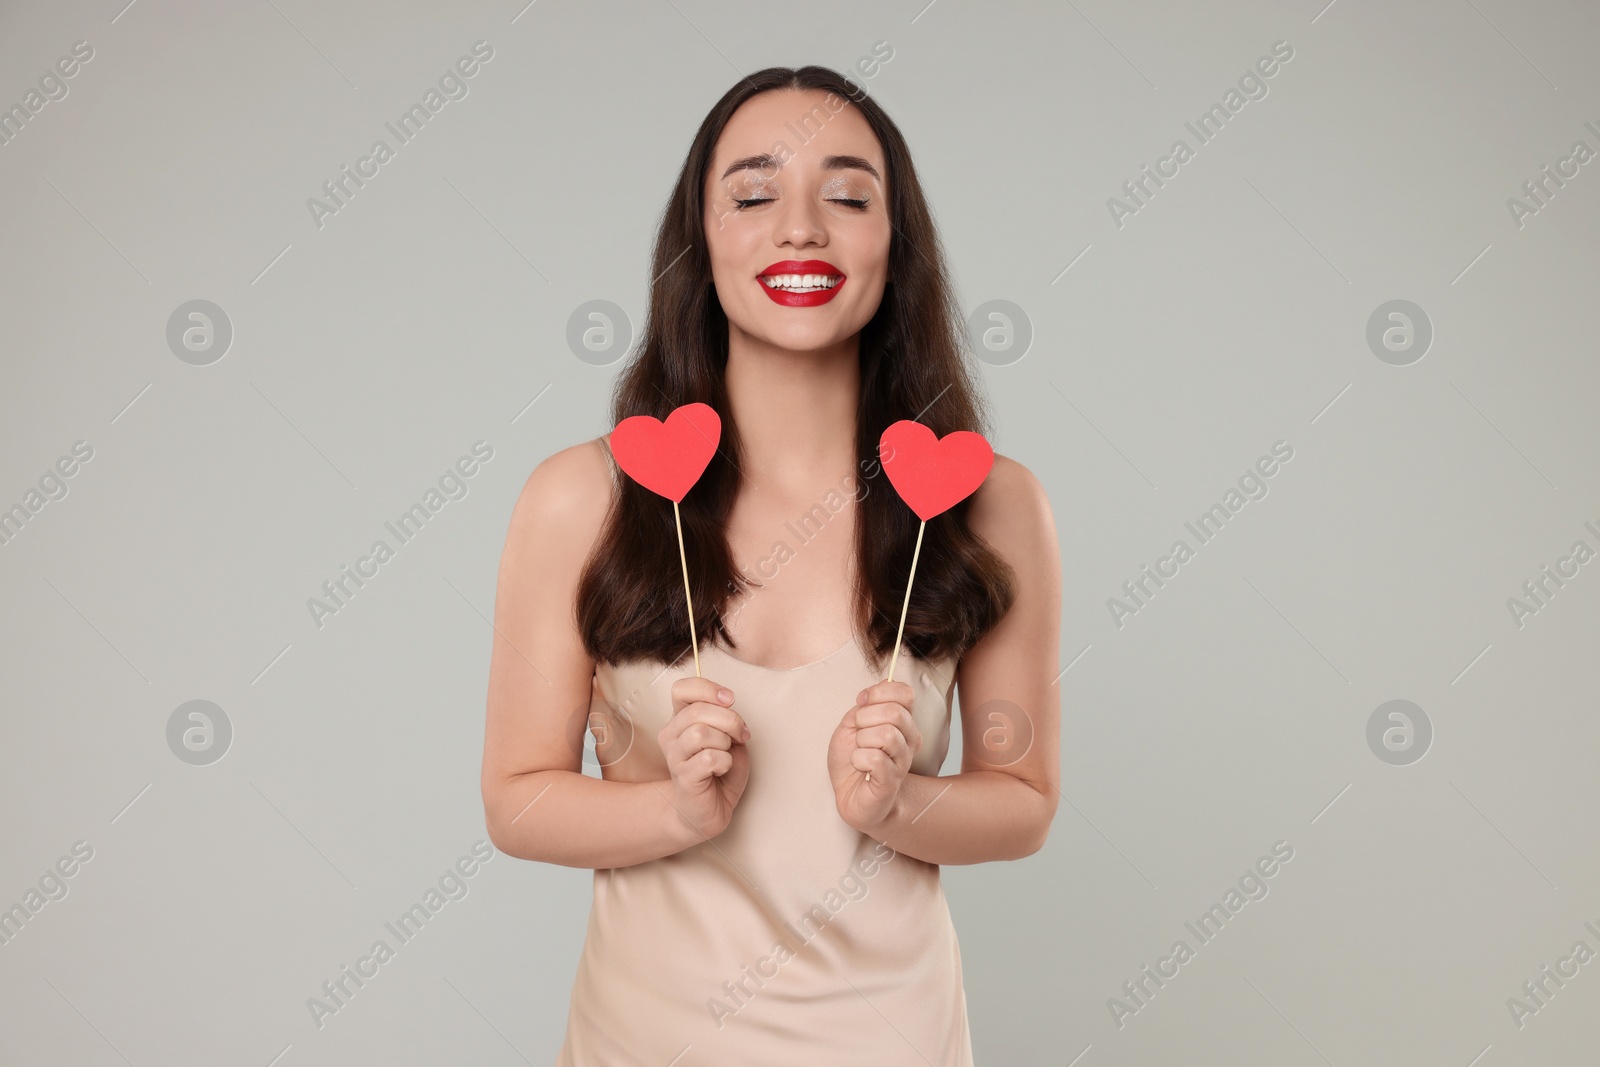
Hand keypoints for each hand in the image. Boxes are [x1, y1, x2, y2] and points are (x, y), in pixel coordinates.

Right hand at [659, 676, 749, 841]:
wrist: (708, 810)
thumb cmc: (719, 771)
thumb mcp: (729, 737)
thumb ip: (726, 718)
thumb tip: (727, 706)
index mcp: (680, 719)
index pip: (682, 688)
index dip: (708, 689)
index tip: (729, 699)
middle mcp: (671, 734)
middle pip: (698, 710)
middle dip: (730, 719)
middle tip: (741, 734)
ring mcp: (674, 756)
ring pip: (700, 732)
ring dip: (725, 741)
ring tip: (727, 754)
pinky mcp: (683, 777)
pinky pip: (709, 758)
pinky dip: (725, 761)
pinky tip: (722, 769)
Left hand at [828, 679, 921, 832]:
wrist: (850, 796)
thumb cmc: (853, 759)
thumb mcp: (853, 724)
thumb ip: (867, 704)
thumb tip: (885, 682)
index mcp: (903, 722)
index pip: (905, 693)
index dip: (878, 693)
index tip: (861, 703)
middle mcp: (909, 740)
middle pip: (895, 712)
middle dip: (865, 719)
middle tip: (858, 734)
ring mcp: (903, 761)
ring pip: (886, 735)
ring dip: (861, 741)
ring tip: (859, 752)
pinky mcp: (891, 780)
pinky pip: (875, 758)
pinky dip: (859, 759)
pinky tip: (860, 767)